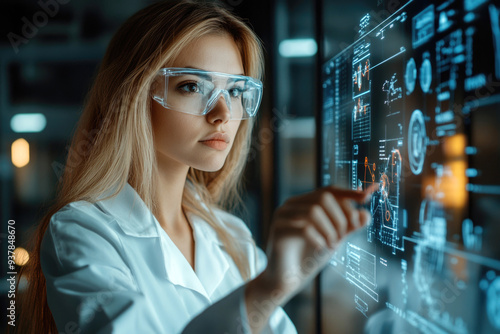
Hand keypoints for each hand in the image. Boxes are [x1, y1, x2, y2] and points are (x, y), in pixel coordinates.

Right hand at [245, 184, 376, 332]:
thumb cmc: (309, 257)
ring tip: (332, 245)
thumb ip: (349, 227)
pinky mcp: (278, 229)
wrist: (287, 279)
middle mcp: (292, 204)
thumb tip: (365, 213)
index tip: (366, 198)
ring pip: (314, 211)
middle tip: (344, 236)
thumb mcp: (334, 239)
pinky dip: (319, 238)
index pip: (329, 190)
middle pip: (323, 197)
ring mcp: (283, 215)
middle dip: (340, 217)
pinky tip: (321, 249)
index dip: (349, 193)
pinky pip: (303, 227)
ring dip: (330, 230)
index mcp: (305, 203)